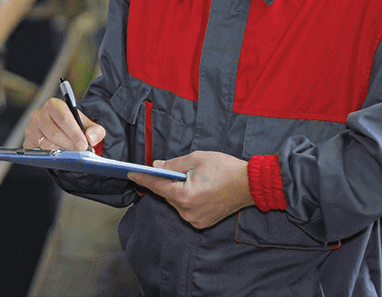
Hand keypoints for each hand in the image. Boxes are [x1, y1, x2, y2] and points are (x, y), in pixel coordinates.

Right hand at [24, 97, 104, 150]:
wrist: (64, 132)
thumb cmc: (75, 127)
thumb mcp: (89, 126)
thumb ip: (95, 131)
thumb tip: (90, 138)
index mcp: (54, 105)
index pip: (63, 119)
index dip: (74, 134)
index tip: (83, 145)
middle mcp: (39, 114)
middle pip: (54, 133)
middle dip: (69, 145)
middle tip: (79, 153)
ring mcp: (31, 128)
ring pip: (46, 144)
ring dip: (61, 152)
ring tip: (72, 155)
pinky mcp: (28, 142)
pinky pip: (39, 152)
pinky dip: (50, 156)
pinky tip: (60, 156)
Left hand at [127, 151, 252, 228]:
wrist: (251, 184)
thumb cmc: (226, 169)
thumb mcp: (196, 159)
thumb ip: (173, 164)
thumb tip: (156, 166)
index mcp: (185, 196)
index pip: (157, 186)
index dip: (143, 178)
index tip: (130, 173)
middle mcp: (188, 212)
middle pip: (167, 195)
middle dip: (166, 181)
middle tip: (169, 168)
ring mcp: (195, 219)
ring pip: (177, 202)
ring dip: (177, 190)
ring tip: (190, 177)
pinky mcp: (203, 222)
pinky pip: (186, 208)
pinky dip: (186, 198)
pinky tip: (195, 188)